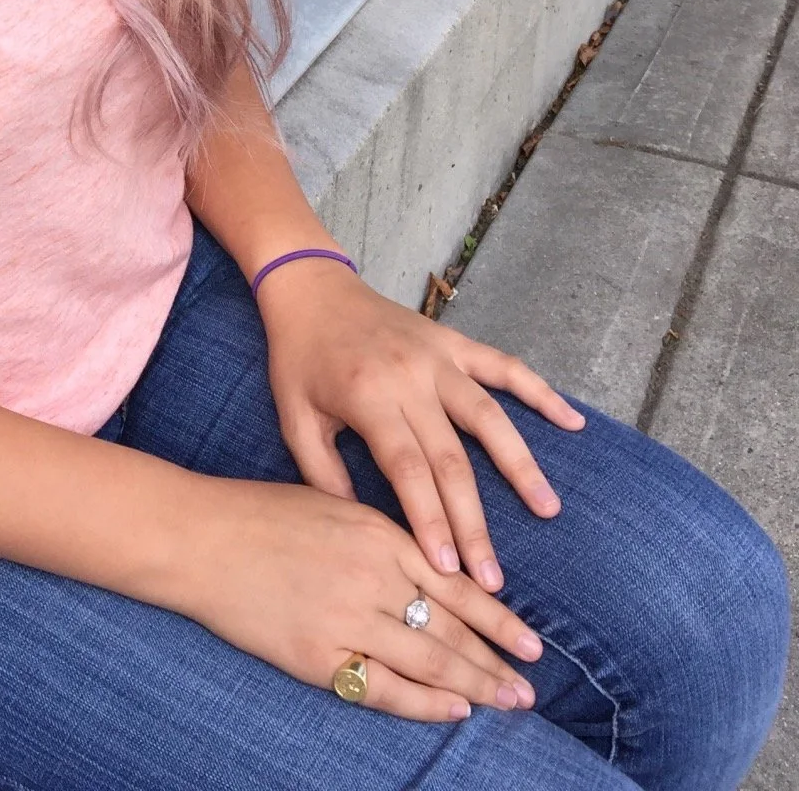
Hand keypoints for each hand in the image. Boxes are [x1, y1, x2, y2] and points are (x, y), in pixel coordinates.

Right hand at [175, 472, 544, 721]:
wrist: (201, 537)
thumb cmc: (260, 514)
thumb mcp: (332, 505)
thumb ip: (381, 537)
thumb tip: (428, 567)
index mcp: (380, 534)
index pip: (457, 585)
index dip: (499, 618)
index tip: (531, 641)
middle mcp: (373, 576)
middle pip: (452, 628)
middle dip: (497, 660)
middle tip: (531, 685)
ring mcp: (347, 618)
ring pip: (428, 660)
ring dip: (474, 685)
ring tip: (506, 702)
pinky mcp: (319, 655)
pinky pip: (384, 688)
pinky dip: (424, 704)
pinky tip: (452, 712)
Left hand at [256, 260, 584, 592]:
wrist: (310, 288)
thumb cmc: (298, 358)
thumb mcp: (294, 419)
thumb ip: (322, 474)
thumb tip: (359, 528)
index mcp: (369, 399)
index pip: (409, 471)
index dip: (431, 523)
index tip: (449, 573)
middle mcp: (410, 378)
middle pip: (452, 460)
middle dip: (473, 523)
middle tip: (493, 578)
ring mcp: (438, 357)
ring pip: (489, 416)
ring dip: (520, 465)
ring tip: (548, 509)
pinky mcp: (453, 341)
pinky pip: (505, 367)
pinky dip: (541, 392)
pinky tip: (572, 422)